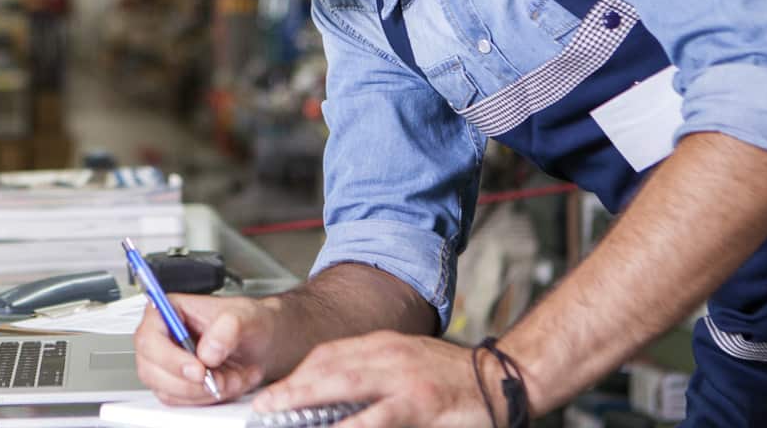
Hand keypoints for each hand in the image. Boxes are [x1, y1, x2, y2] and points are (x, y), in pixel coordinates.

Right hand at [133, 294, 277, 404]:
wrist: (261, 342)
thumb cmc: (248, 323)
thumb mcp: (246, 316)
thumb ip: (228, 328)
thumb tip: (207, 351)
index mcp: (168, 310)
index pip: (150, 337)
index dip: (170, 358)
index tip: (199, 370)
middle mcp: (161, 337)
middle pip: (151, 369)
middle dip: (190, 382)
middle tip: (219, 380)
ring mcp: (164, 363)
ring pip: (165, 390)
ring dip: (202, 392)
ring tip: (230, 378)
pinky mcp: (174, 384)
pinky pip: (180, 401)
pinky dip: (206, 399)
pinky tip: (225, 384)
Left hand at [254, 331, 492, 427]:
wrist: (503, 379)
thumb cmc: (454, 377)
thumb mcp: (408, 364)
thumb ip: (374, 374)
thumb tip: (335, 397)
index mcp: (384, 345)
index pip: (328, 354)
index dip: (299, 373)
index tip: (276, 389)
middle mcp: (389, 356)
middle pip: (327, 367)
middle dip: (292, 387)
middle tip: (264, 404)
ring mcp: (403, 379)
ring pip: (343, 386)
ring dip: (307, 401)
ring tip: (281, 415)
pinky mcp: (419, 404)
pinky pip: (374, 418)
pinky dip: (348, 426)